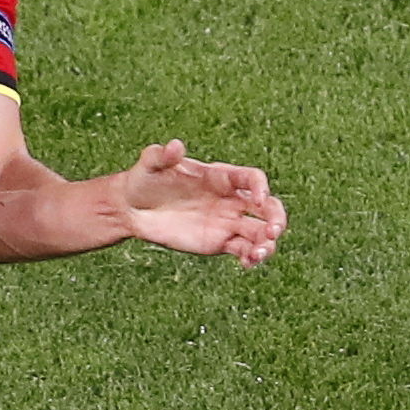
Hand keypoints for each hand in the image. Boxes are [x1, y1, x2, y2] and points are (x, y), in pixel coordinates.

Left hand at [116, 139, 287, 268]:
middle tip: (273, 231)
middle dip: (276, 217)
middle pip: (267, 207)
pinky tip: (248, 263)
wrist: (133, 209)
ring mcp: (227, 222)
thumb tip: (175, 146)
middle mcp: (230, 199)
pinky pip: (243, 250)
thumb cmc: (144, 179)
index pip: (252, 178)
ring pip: (259, 232)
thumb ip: (162, 155)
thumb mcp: (150, 164)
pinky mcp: (220, 242)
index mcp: (221, 176)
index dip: (260, 187)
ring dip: (267, 243)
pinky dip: (251, 257)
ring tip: (259, 253)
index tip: (258, 199)